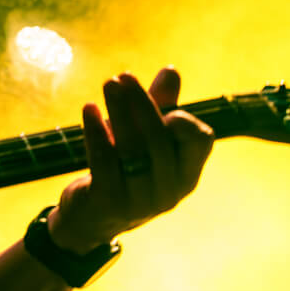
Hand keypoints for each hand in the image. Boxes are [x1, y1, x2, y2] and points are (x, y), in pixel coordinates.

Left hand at [48, 68, 213, 251]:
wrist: (92, 220)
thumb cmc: (126, 170)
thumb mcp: (145, 139)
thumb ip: (161, 107)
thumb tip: (171, 70)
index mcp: (187, 174)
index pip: (200, 140)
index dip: (182, 117)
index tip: (158, 97)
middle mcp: (170, 190)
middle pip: (160, 138)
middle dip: (141, 103)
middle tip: (123, 76)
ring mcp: (140, 200)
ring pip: (132, 148)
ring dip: (119, 111)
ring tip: (108, 84)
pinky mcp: (109, 202)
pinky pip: (104, 161)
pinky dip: (96, 132)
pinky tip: (89, 109)